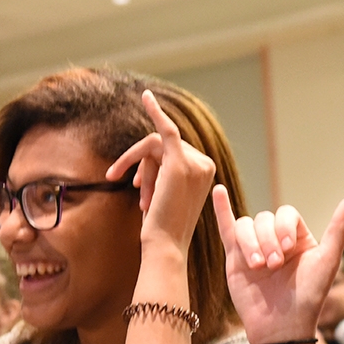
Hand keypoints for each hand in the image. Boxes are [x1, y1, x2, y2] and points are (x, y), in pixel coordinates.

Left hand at [105, 90, 216, 251]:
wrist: (165, 246)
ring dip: (141, 169)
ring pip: (154, 144)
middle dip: (145, 168)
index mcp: (206, 170)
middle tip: (138, 196)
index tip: (137, 185)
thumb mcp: (165, 194)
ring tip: (143, 200)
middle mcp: (205, 163)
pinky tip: (146, 97)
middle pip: (161, 146)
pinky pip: (165, 129)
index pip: (171, 152)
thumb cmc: (162, 226)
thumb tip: (146, 161)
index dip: (150, 167)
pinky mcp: (178, 161)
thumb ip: (163, 173)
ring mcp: (194, 161)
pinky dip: (155, 111)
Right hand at [212, 186, 343, 343]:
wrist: (282, 327)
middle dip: (268, 240)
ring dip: (251, 243)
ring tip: (258, 267)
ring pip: (245, 226)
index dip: (284, 227)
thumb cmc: (309, 296)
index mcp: (297, 238)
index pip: (286, 215)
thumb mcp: (327, 260)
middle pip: (264, 219)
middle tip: (273, 265)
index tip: (289, 249)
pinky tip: (219, 191)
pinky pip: (226, 228)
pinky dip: (221, 209)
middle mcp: (275, 240)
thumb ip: (338, 229)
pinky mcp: (234, 258)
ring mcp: (253, 248)